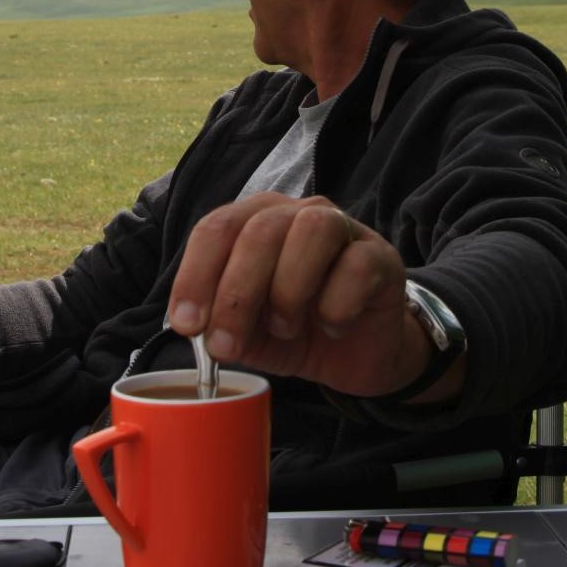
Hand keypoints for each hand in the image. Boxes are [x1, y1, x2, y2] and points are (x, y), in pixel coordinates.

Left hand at [167, 193, 425, 397]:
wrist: (356, 353)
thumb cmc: (294, 330)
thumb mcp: (246, 333)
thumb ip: (219, 324)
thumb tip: (193, 326)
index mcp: (255, 221)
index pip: (217, 228)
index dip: (195, 275)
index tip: (186, 324)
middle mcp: (298, 213)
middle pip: (261, 229)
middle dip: (236, 293)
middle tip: (227, 345)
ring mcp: (344, 228)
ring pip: (313, 231)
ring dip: (289, 290)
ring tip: (285, 327)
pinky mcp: (380, 256)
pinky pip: (357, 267)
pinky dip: (337, 306)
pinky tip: (332, 328)